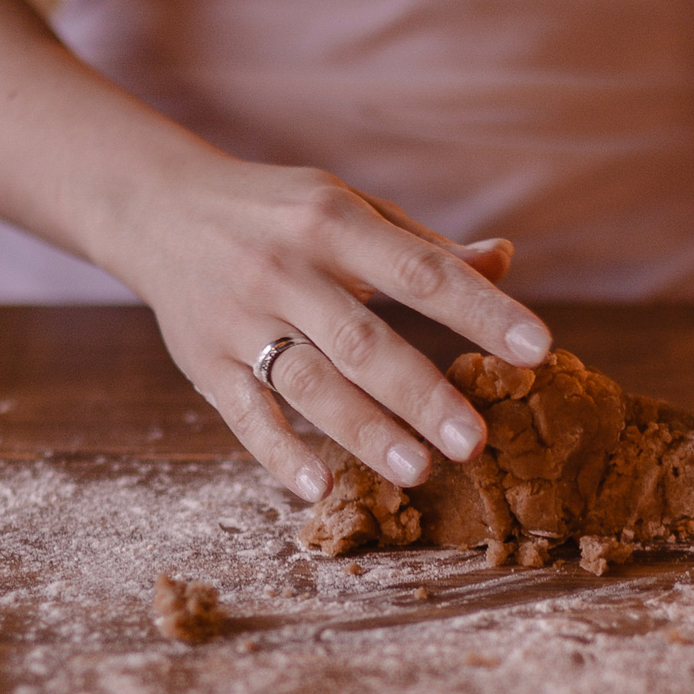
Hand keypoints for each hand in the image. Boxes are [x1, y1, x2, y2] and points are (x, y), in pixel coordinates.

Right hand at [98, 156, 551, 501]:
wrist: (156, 207)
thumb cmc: (277, 213)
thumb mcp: (347, 208)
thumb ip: (422, 244)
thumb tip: (504, 258)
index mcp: (333, 221)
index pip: (420, 271)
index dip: (481, 310)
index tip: (536, 350)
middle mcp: (285, 268)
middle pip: (364, 340)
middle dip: (423, 394)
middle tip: (476, 441)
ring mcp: (240, 317)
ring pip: (309, 382)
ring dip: (364, 431)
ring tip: (420, 471)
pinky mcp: (204, 360)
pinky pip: (244, 413)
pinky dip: (279, 452)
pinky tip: (319, 486)